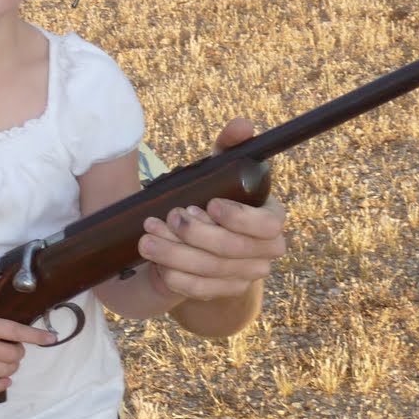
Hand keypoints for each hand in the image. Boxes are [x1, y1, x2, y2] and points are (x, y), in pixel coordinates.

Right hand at [0, 285, 54, 392]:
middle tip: (14, 346)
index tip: (51, 338)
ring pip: (6, 370)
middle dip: (19, 351)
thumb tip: (13, 279)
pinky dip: (1, 383)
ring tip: (7, 359)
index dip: (37, 336)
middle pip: (15, 355)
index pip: (17, 332)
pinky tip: (4, 378)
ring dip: (12, 365)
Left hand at [137, 118, 287, 304]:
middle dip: (195, 235)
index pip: (268, 225)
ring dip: (176, 254)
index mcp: (272, 220)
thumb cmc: (216, 195)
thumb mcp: (220, 169)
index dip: (239, 218)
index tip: (209, 204)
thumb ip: (232, 144)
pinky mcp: (223, 292)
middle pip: (233, 251)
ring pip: (211, 271)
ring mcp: (245, 277)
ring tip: (147, 238)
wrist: (202, 237)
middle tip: (166, 217)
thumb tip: (242, 125)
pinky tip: (156, 262)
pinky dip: (175, 276)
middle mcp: (265, 253)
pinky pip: (199, 290)